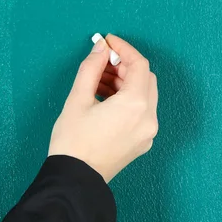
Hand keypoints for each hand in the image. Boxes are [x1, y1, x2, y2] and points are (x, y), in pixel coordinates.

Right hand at [48, 34, 157, 182]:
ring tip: (97, 81)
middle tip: (101, 61)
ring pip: (144, 95)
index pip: (139, 64)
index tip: (107, 41)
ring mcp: (148, 132)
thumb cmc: (73, 141)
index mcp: (135, 105)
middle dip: (124, 65)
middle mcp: (148, 118)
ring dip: (124, 82)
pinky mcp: (142, 142)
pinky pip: (141, 112)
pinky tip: (105, 99)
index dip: (123, 49)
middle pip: (145, 79)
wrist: (75, 179)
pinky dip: (127, 99)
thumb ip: (91, 68)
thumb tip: (100, 48)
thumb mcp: (78, 99)